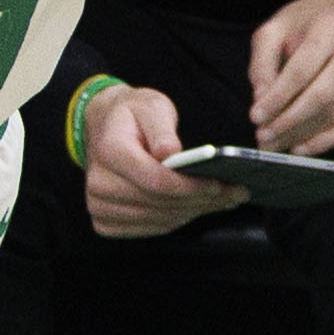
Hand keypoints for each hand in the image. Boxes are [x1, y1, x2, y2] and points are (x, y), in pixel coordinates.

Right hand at [81, 82, 248, 237]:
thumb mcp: (151, 106)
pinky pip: (150, 228)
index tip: (218, 184)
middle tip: (234, 194)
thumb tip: (170, 152)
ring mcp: (99, 206)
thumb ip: (161, 128)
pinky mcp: (106, 222)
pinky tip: (198, 207)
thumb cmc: (133, 116)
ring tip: (224, 200)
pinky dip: (177, 219)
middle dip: (200, 201)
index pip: (155, 180)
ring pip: (158, 219)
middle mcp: (99, 183)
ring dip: (194, 212)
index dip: (189, 186)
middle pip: (159, 203)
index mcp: (109, 151)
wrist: (106, 130)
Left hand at [248, 0, 333, 154]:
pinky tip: (308, 147)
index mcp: (332, 26)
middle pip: (322, 96)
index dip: (277, 98)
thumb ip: (262, 62)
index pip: (300, 71)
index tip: (255, 118)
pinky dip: (331, 139)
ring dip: (306, 134)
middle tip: (266, 140)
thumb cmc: (308, 25)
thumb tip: (261, 100)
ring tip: (280, 145)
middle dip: (290, 122)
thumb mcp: (276, 30)